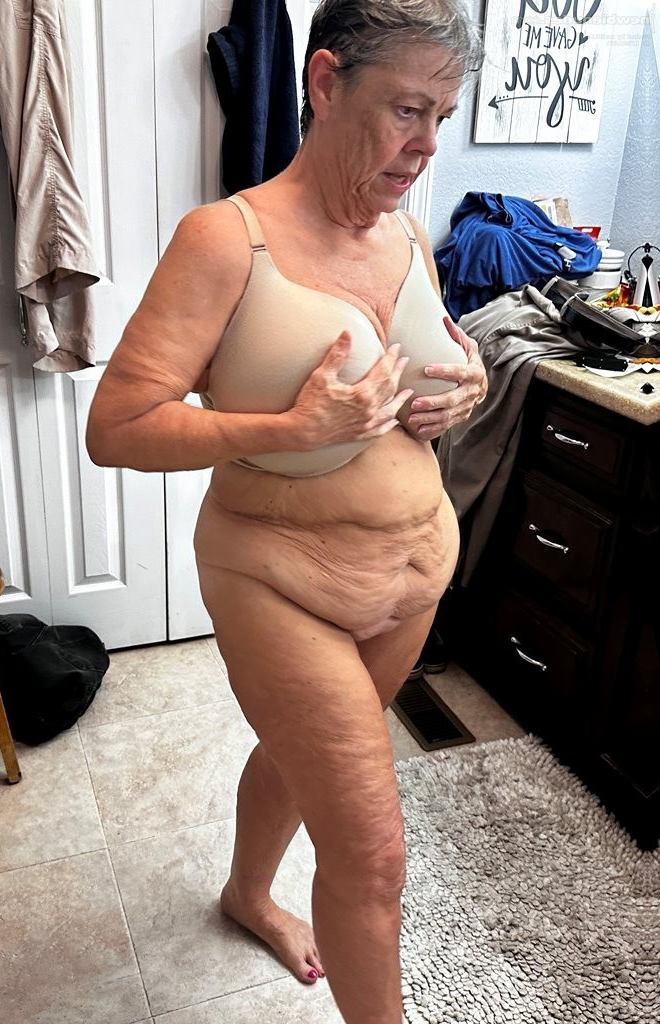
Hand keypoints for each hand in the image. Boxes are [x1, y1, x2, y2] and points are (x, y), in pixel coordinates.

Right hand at [286, 331, 413, 450]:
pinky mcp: (360, 434)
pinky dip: (390, 424)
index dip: (391, 358)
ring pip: (390, 410)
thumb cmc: (310, 404)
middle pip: (390, 388)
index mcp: (363, 394)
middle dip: (397, 372)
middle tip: (404, 361)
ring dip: (400, 399)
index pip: (383, 371)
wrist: (302, 432)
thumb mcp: (322, 376)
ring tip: (408, 392)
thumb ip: (337, 355)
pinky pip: (381, 430)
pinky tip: (394, 421)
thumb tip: (347, 333)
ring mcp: (366, 424)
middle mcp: (369, 410)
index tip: (396, 348)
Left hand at [406, 316, 486, 441]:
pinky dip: (433, 430)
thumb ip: (456, 335)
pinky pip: (447, 425)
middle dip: (433, 402)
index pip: (460, 371)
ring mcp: (467, 407)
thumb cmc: (470, 361)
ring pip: (448, 416)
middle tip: (415, 403)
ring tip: (413, 418)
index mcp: (474, 373)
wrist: (481, 384)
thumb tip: (443, 319)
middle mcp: (472, 392)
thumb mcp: (468, 346)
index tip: (427, 369)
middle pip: (453, 399)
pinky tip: (419, 432)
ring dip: (430, 419)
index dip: (445, 371)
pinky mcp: (461, 417)